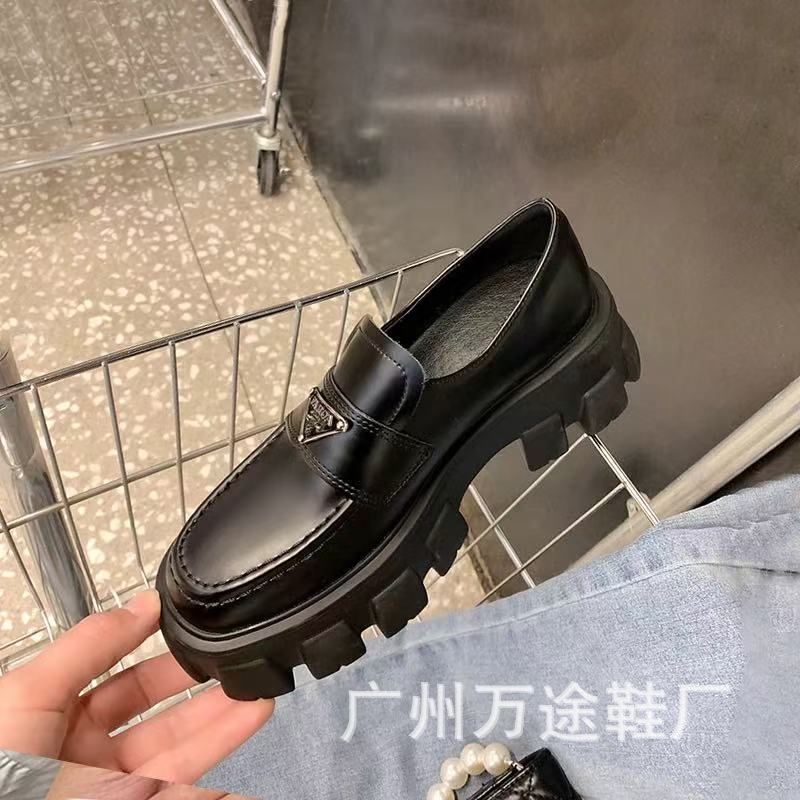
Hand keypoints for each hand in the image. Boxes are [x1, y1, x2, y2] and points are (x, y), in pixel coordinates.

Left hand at [0, 590, 272, 783]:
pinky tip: (245, 776)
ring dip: (222, 726)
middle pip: (160, 716)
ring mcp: (114, 790)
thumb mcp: (27, 695)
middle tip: (242, 665)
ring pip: (181, 754)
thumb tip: (143, 603)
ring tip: (261, 697)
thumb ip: (87, 646)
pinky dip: (219, 786)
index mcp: (56, 718)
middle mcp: (87, 757)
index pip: (121, 678)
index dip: (160, 653)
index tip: (198, 627)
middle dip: (203, 689)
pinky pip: (184, 794)